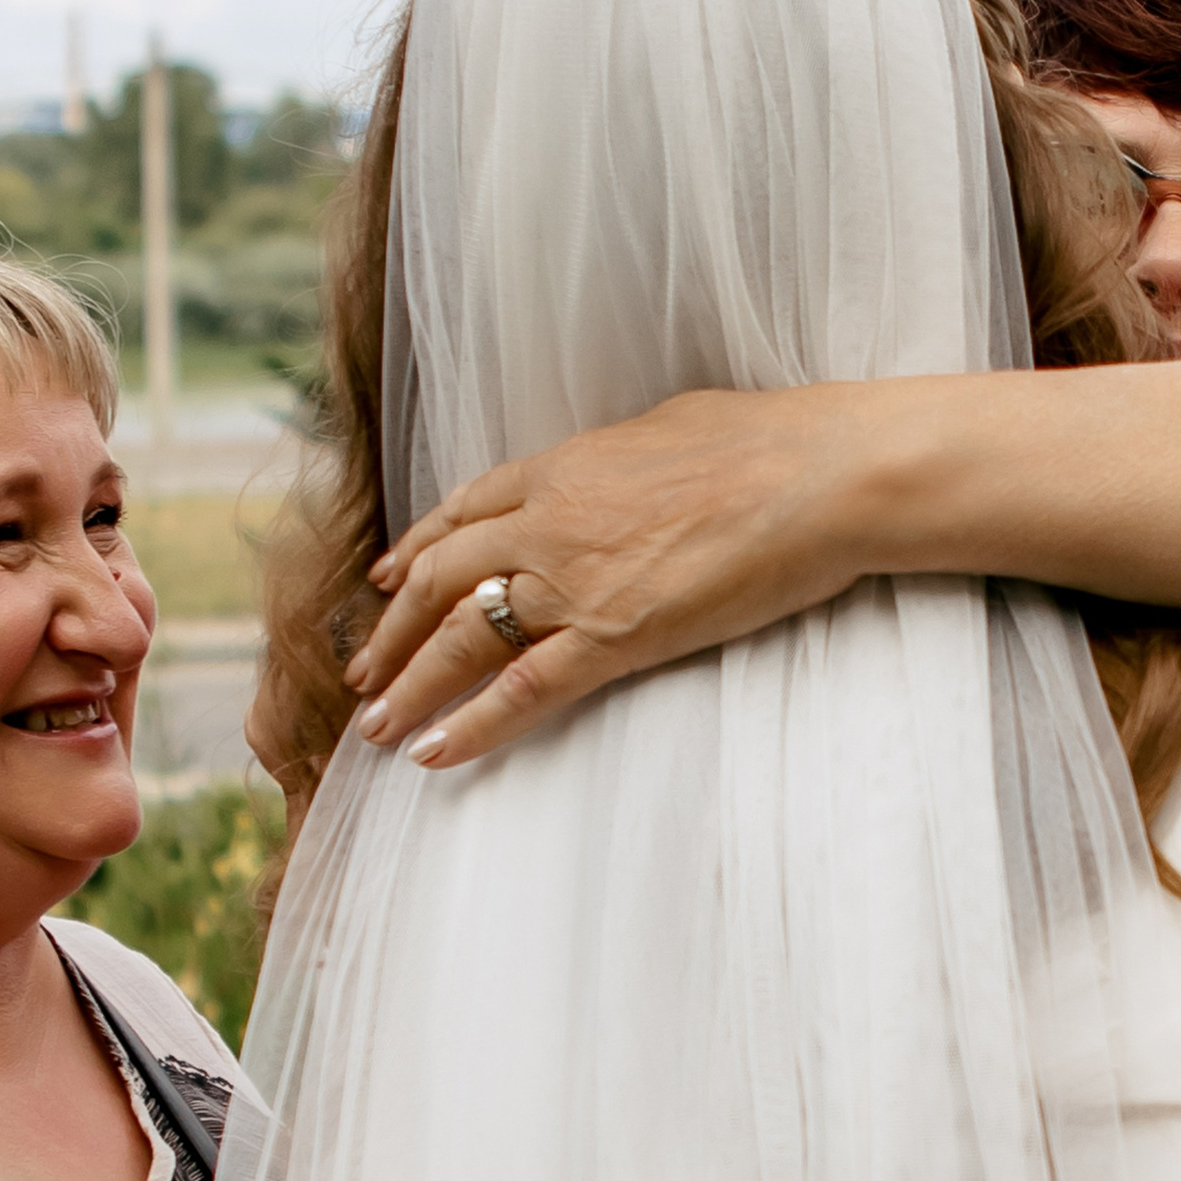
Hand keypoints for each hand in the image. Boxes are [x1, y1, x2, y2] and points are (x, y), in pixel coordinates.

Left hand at [345, 383, 883, 764]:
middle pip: (441, 578)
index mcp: (561, 466)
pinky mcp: (615, 637)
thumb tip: (619, 471)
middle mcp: (548, 523)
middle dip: (392, 627)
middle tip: (362, 668)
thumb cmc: (765, 441)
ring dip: (410, 685)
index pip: (465, 510)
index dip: (418, 546)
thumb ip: (620, 459)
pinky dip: (471, 726)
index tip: (388, 576)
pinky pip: (523, 690)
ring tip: (375, 726)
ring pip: (461, 639)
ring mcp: (575, 582)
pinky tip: (433, 753)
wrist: (818, 475)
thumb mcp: (668, 427)